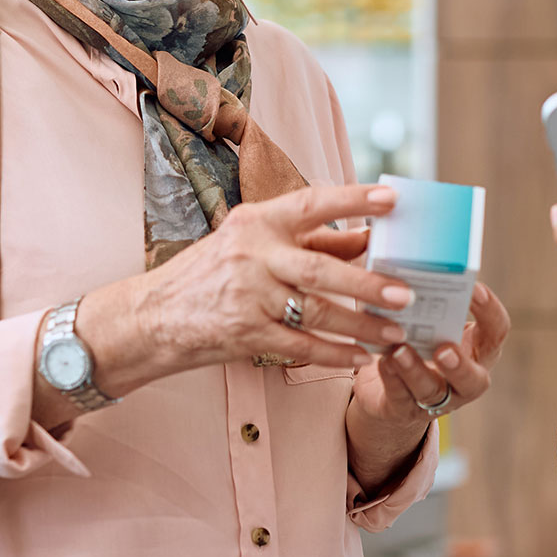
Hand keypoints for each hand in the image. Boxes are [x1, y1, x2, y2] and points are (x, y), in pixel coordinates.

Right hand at [84, 183, 416, 384]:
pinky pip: (299, 347)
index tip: (393, 198)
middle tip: (406, 292)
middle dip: (368, 283)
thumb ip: (310, 239)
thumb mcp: (253, 243)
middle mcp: (251, 254)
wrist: (150, 317)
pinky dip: (334, 354)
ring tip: (395, 333)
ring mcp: (247, 297)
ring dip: (360, 325)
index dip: (354, 199)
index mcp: (257, 221)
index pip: (312, 203)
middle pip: (320, 268)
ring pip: (316, 312)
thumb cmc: (211, 274)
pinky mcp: (244, 334)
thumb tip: (368, 235)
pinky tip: (361, 358)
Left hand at [346, 284, 509, 494]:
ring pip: (431, 391)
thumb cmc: (415, 339)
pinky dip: (391, 378)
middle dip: (460, 365)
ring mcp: (436, 399)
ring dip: (416, 370)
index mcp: (477, 348)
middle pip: (475, 380)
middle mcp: (463, 378)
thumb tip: (397, 242)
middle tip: (444, 347)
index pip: (497, 331)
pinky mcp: (403, 410)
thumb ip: (421, 290)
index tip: (474, 287)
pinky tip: (382, 359)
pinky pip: (399, 397)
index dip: (490, 311)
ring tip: (400, 351)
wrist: (388, 390)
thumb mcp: (427, 318)